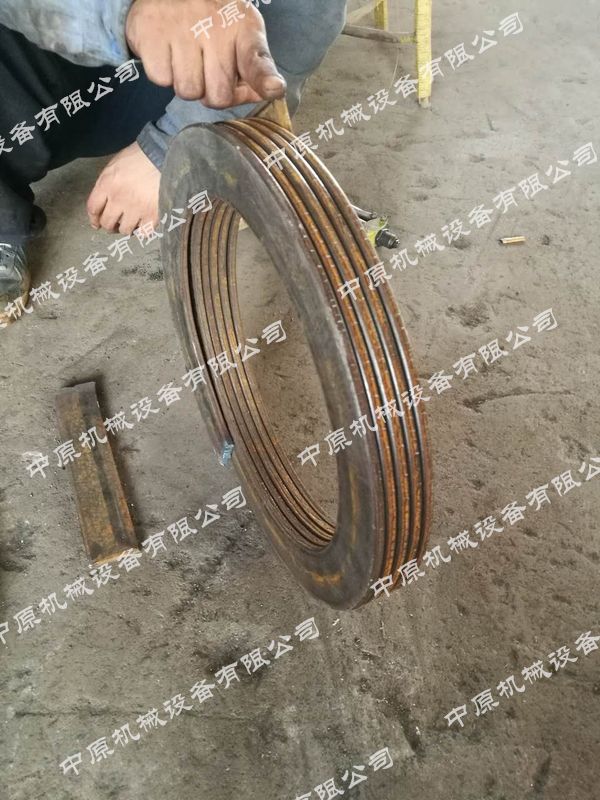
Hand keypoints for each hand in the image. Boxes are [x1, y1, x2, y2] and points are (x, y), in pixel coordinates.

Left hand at [86, 142, 159, 233]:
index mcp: (107, 184)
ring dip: (126, 228)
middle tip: (114, 225)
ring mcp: (136, 209)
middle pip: (107, 223)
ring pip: (125, 230)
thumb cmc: (140, 157)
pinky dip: (143, 230)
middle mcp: (119, 199)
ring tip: (131, 223)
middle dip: (109, 225)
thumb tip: (103, 201)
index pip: (93, 208)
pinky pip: (143, 232)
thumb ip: (107, 183)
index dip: (94, 219)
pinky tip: (144, 224)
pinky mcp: (153, 216)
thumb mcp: (115, 164)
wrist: (165, 156)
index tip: (96, 223)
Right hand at [125, 0, 285, 105]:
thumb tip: (267, 94)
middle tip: (206, 67)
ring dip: (186, 83)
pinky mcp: (152, 33)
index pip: (256, 58)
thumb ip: (255, 71)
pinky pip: (161, 80)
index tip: (273, 88)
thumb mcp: (241, 37)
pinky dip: (163, 72)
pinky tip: (168, 51)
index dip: (264, 77)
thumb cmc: (212, 22)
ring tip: (186, 57)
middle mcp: (215, 27)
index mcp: (244, 28)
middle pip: (218, 97)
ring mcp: (182, 29)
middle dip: (211, 91)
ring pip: (188, 92)